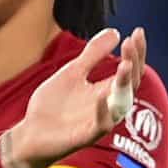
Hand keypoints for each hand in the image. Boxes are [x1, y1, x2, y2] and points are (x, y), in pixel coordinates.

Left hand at [0, 27, 146, 167]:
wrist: (29, 135)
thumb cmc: (52, 107)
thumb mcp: (72, 73)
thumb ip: (92, 55)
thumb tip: (116, 32)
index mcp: (106, 90)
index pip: (130, 69)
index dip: (135, 52)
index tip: (138, 32)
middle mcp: (108, 105)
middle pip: (131, 83)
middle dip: (134, 62)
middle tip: (132, 42)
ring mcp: (99, 121)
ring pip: (122, 104)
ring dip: (125, 84)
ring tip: (126, 64)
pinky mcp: (87, 136)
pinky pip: (102, 125)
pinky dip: (103, 111)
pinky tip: (101, 95)